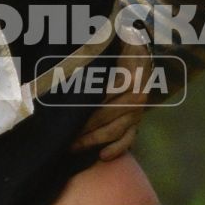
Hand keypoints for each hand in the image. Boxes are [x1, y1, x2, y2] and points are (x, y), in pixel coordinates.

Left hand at [72, 39, 153, 160]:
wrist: (143, 54)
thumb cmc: (120, 50)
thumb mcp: (109, 48)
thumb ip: (94, 56)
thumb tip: (71, 64)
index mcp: (128, 81)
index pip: (102, 99)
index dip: (82, 109)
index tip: (64, 117)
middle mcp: (135, 99)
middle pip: (105, 117)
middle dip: (83, 129)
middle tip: (62, 136)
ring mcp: (137, 112)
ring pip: (114, 131)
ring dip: (93, 141)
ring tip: (73, 148)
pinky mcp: (137, 122)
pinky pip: (129, 139)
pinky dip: (117, 149)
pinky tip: (102, 156)